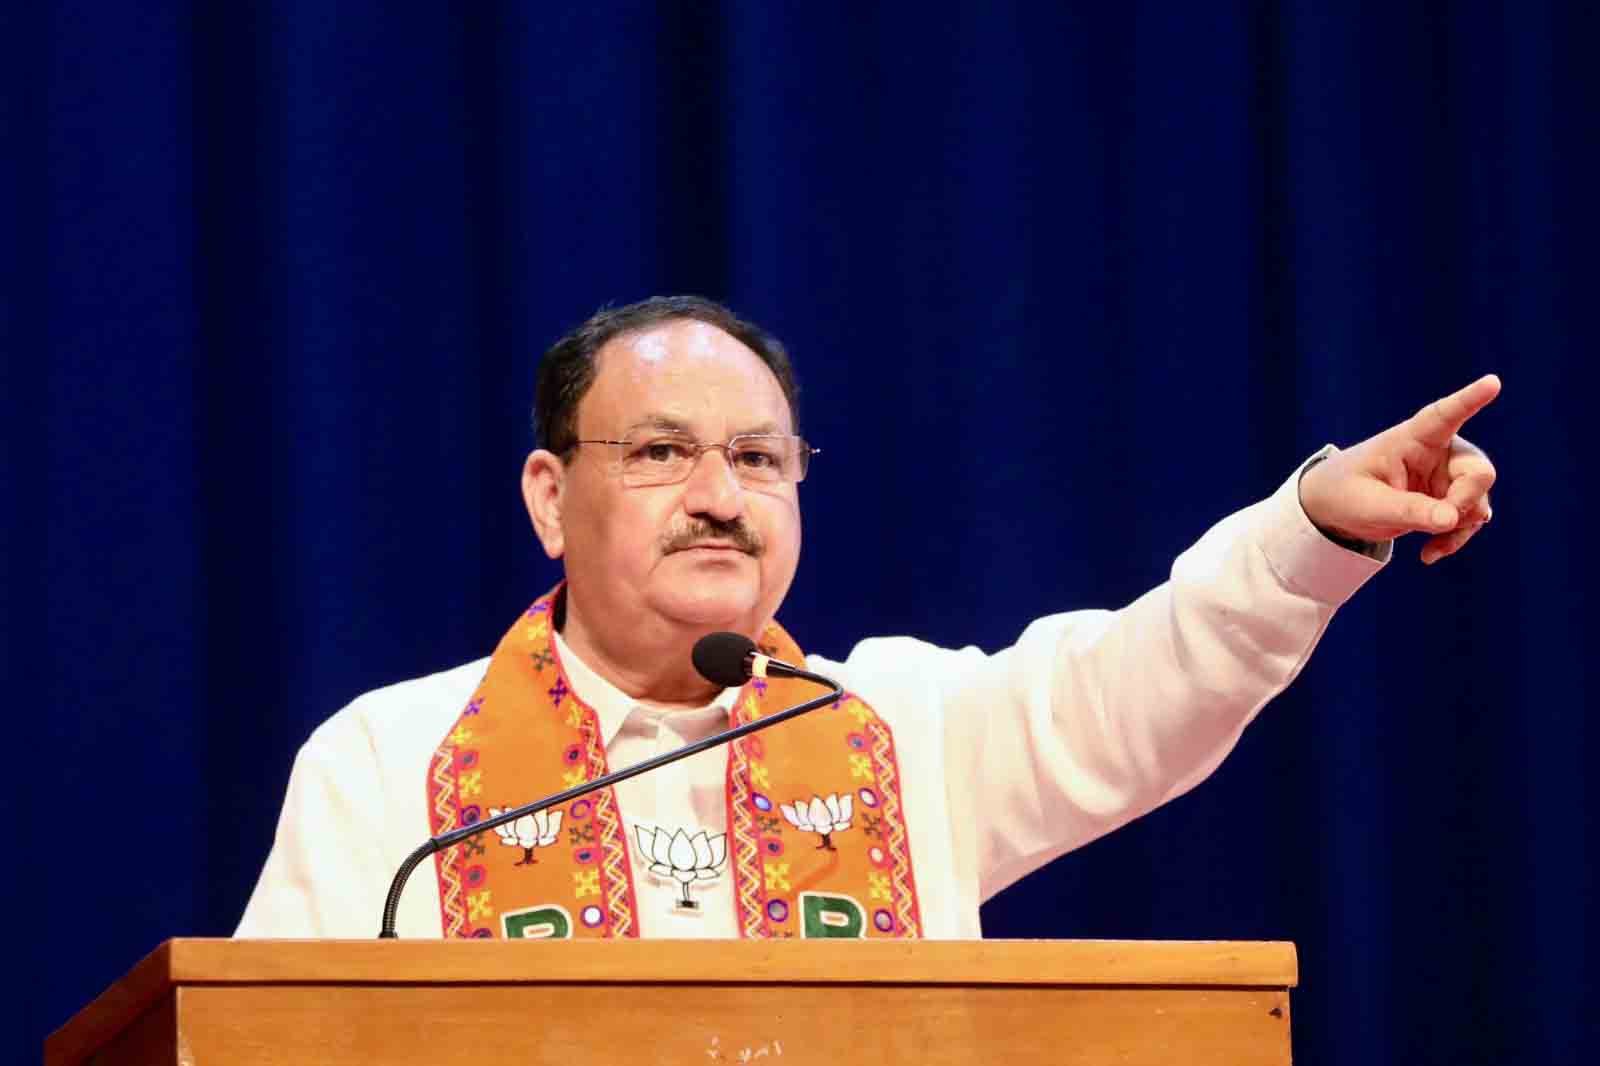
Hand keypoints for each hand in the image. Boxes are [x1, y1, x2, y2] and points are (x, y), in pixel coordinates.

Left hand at [1298, 374, 1499, 563]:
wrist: (1336, 510)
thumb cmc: (1344, 494)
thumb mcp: (1368, 505)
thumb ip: (1408, 510)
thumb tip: (1453, 519)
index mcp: (1411, 438)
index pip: (1443, 415)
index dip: (1469, 399)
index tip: (1492, 382)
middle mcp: (1437, 452)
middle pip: (1477, 471)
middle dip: (1466, 500)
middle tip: (1443, 521)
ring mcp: (1446, 476)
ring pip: (1478, 500)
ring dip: (1460, 526)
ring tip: (1429, 547)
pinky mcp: (1448, 499)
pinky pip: (1468, 519)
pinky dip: (1454, 538)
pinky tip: (1429, 554)